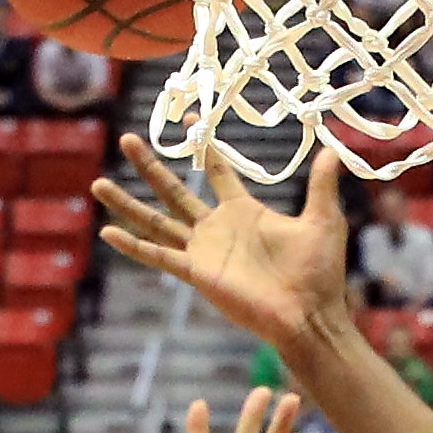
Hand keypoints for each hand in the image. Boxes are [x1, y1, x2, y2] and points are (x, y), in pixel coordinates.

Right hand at [96, 138, 358, 360]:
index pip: (215, 170)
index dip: (202, 144)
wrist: (310, 315)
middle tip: (127, 139)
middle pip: (174, 190)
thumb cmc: (319, 273)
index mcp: (243, 212)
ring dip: (128, 202)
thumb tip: (333, 149)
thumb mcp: (323, 219)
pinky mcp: (197, 273)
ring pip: (156, 220)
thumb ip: (321, 184)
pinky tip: (108, 231)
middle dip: (149, 166)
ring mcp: (203, 251)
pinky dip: (133, 245)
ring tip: (99, 183)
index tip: (188, 117)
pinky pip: (159, 256)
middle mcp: (217, 229)